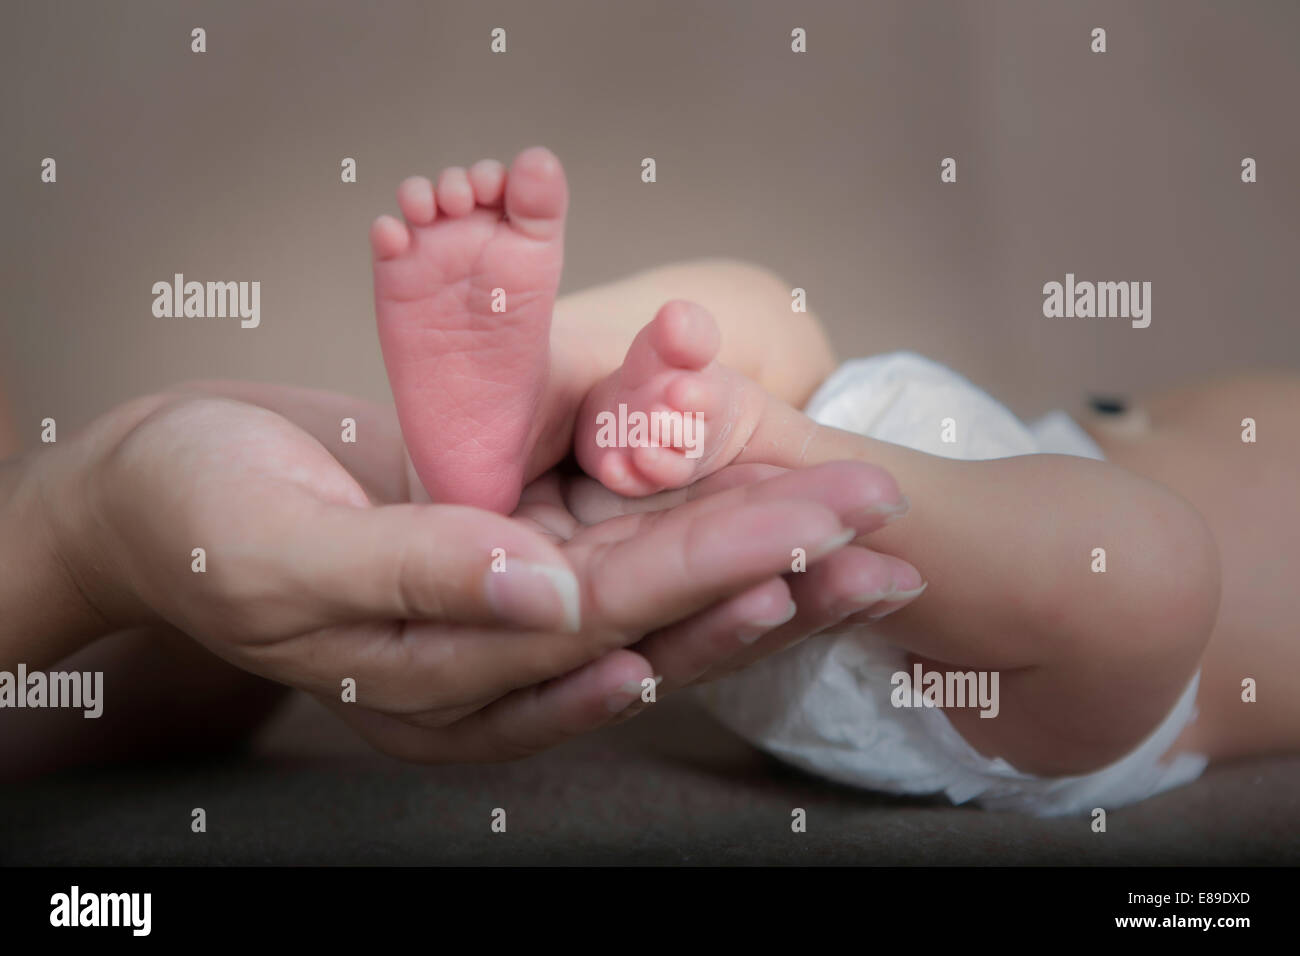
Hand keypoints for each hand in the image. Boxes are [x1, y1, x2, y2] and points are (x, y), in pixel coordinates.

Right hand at [48, 384, 916, 761]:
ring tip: (865, 529)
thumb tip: (545, 595)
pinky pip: (617, 551)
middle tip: (879, 519)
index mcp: (442, 679)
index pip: (602, 625)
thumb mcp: (281, 548)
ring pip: (656, 594)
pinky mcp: (505, 556)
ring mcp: (503, 612)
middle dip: (774, 567)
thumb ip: (416, 576)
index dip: (710, 575)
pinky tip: (772, 525)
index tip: (811, 533)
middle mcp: (492, 662)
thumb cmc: (197, 514)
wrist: (159, 486)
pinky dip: (694, 531)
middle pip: (657, 620)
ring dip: (762, 558)